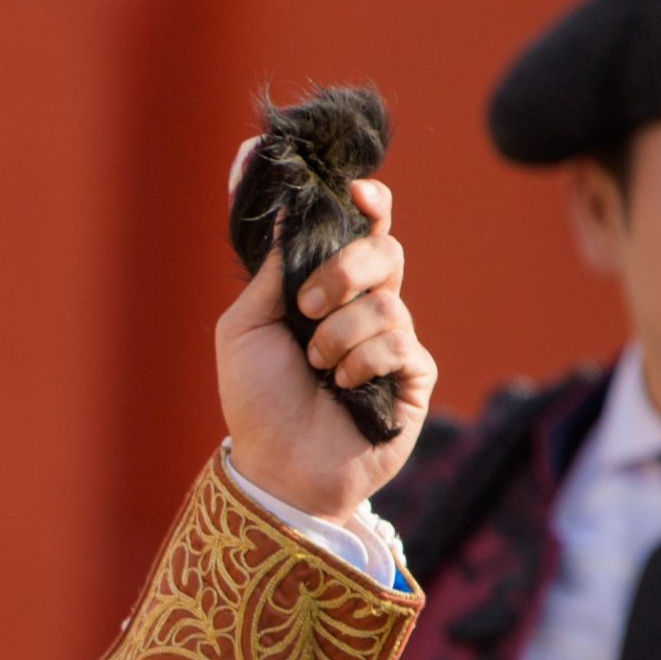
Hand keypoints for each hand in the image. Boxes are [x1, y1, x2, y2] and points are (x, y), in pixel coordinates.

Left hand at [215, 168, 434, 524]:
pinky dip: (362, 362)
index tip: (358, 193)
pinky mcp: (415, 376)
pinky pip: (400, 343)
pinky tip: (344, 388)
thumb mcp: (245, 329)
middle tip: (308, 307)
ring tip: (317, 369)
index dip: (371, 206)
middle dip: (344, 270)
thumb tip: (292, 214)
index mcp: (328, 291)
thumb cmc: (256, 401)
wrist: (277, 466)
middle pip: (385, 252)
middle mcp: (367, 309)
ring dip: (338, 335)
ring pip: (386, 302)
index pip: (365, 232)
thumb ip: (273, 273)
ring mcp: (395, 342)